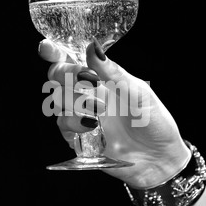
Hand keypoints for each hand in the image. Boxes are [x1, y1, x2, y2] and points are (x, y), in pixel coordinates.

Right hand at [39, 38, 190, 187]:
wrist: (159, 158)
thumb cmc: (155, 121)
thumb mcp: (138, 93)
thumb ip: (113, 72)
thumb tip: (92, 47)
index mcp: (102, 78)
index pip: (72, 60)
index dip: (55, 52)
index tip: (46, 49)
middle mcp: (89, 94)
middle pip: (58, 77)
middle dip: (65, 75)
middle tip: (87, 82)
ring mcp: (83, 115)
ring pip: (58, 100)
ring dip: (74, 102)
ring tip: (99, 111)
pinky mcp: (80, 137)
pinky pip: (63, 125)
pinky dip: (74, 123)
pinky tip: (92, 127)